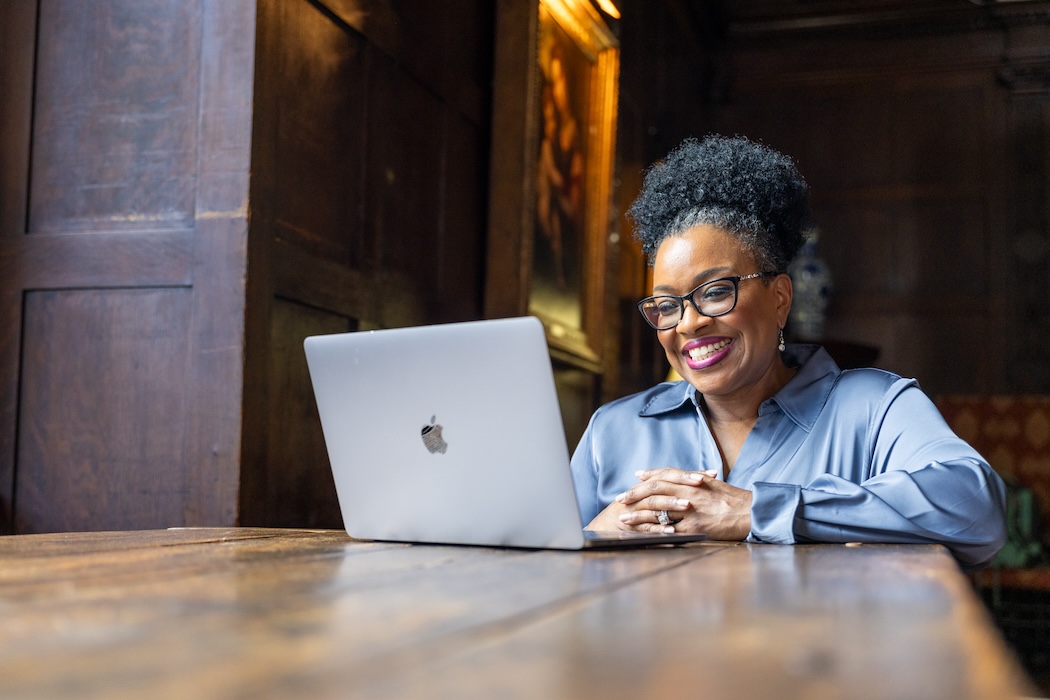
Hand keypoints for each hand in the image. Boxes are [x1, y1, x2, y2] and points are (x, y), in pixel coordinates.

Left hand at [615, 468, 752, 540]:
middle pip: (655, 491)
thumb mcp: (712, 484)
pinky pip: (671, 531)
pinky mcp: (695, 528)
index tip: (633, 480)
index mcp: (693, 481)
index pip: (664, 476)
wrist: (751, 513)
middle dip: (634, 495)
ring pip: (658, 512)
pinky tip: (643, 534)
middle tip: (619, 500)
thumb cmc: (732, 499)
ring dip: (638, 516)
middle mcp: (689, 493)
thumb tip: (675, 477)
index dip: (647, 477)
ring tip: (624, 519)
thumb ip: (692, 479)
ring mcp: (691, 511)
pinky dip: (655, 532)